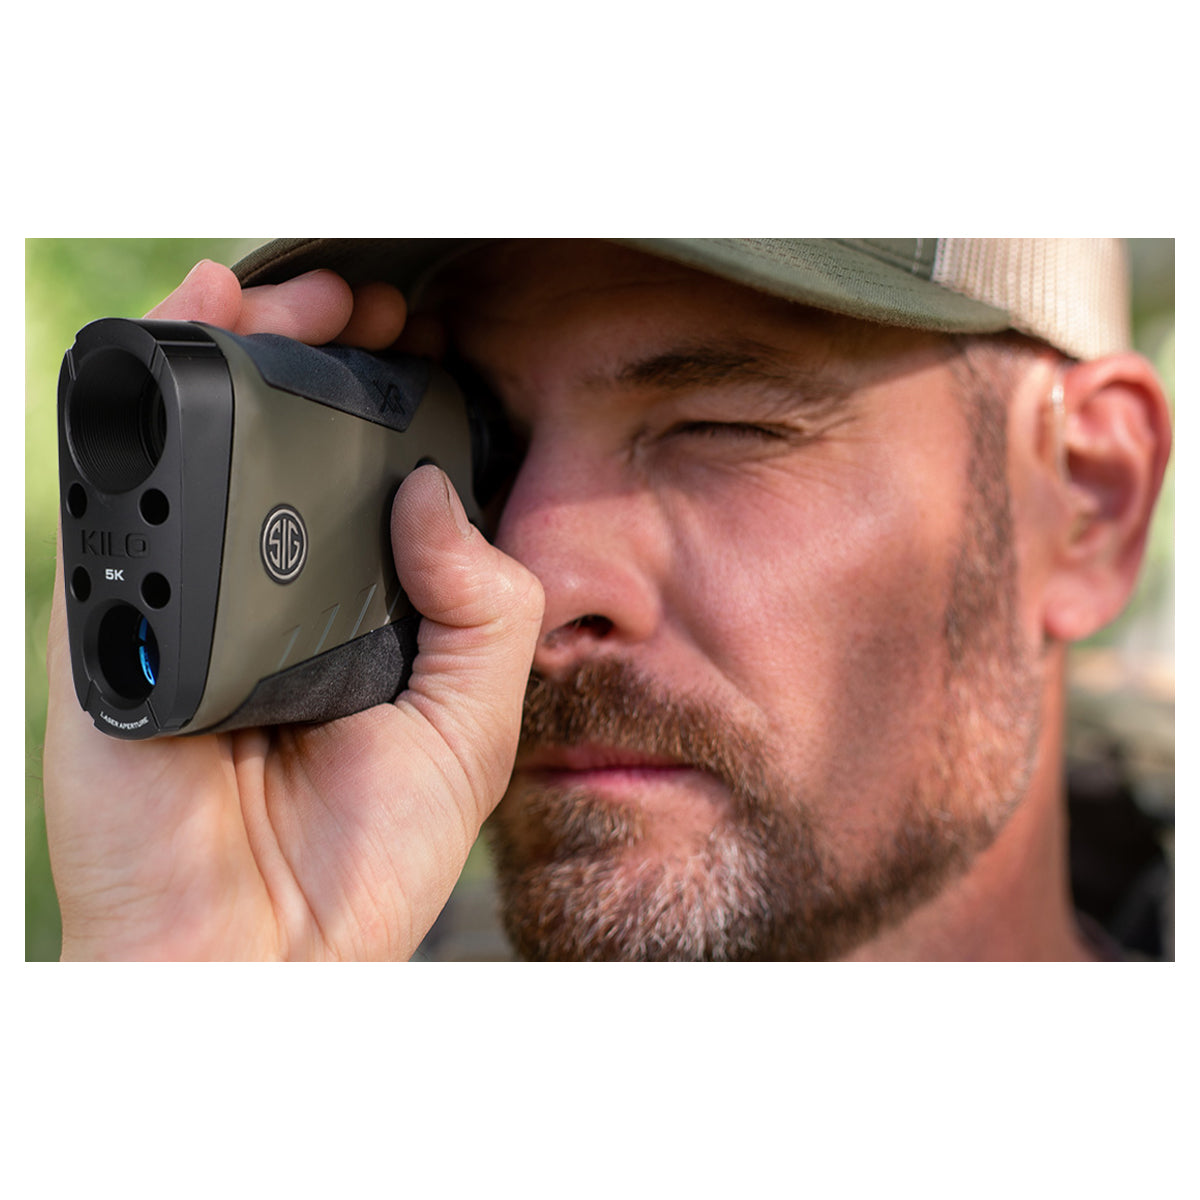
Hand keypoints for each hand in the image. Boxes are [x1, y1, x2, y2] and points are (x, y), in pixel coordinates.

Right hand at [44, 260, 543, 959]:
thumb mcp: (469, 722)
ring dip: (221, 351)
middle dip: (308, 352)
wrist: (265, 954)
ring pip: (182, 449)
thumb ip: (480, 606)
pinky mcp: (108, 627)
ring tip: (276, 290)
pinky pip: (111, 504)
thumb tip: (432, 488)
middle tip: (359, 301)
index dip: (382, 402)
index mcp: (345, 613)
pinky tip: (185, 340)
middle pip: (269, 448)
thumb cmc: (365, 855)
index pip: (354, 482)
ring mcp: (179, 602)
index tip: (421, 339)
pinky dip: (135, 415)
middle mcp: (261, 595)